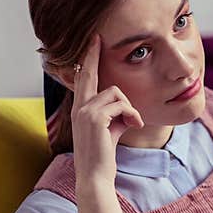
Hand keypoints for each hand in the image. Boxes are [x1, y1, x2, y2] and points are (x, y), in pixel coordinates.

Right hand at [70, 35, 143, 184]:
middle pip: (88, 74)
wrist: (95, 175)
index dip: (87, 61)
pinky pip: (121, 104)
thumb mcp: (111, 129)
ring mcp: (84, 111)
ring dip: (129, 108)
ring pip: (116, 92)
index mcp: (80, 109)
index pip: (83, 80)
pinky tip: (133, 126)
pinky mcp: (95, 118)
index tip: (92, 43)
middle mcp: (79, 107)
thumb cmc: (104, 155)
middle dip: (92, 54)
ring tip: (132, 123)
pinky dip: (132, 114)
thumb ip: (115, 114)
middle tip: (97, 37)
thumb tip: (127, 107)